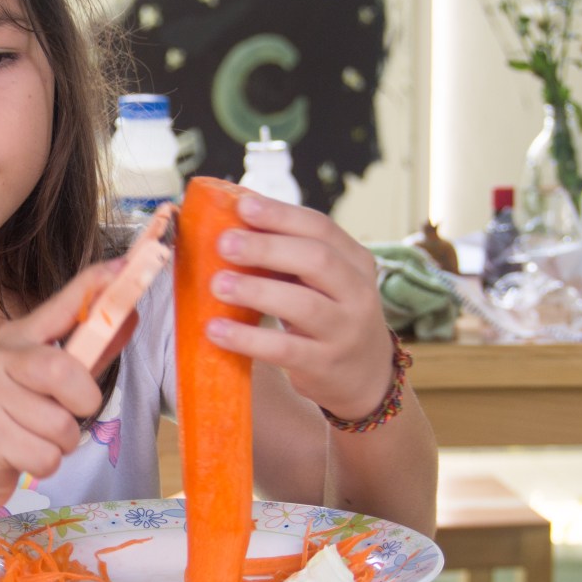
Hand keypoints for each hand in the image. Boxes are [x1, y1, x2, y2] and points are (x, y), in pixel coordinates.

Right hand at [0, 259, 128, 514]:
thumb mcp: (54, 383)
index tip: (124, 267)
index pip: (61, 305)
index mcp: (19, 338)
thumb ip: (91, 353)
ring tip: (39, 437)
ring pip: (60, 424)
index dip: (93, 286)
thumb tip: (130, 317)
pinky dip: (47, 464)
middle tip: (74, 411)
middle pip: (61, 369)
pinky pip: (46, 456)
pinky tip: (25, 455)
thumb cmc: (17, 417)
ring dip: (63, 442)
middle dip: (83, 399)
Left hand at [204, 192, 393, 420]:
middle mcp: (358, 293)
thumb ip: (290, 254)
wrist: (364, 376)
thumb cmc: (329, 314)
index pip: (321, 228)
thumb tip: (233, 217)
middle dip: (267, 248)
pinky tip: (216, 330)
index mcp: (356, 260)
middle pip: (316, 260)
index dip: (281, 215)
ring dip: (256, 291)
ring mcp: (344, 331)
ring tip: (217, 284)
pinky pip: (283, 349)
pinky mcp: (324, 365)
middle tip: (224, 243)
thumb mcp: (324, 281)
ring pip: (302, 305)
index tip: (243, 206)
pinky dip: (247, 339)